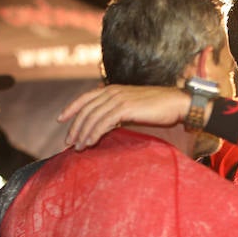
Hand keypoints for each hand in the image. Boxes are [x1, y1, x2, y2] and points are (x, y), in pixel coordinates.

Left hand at [59, 85, 190, 149]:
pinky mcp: (125, 108)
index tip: (61, 120)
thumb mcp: (133, 107)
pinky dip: (94, 133)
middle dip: (74, 127)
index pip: (85, 98)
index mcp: (112, 89)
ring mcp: (118, 99)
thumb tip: (107, 125)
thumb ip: (119, 112)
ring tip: (77, 148)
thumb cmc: (159, 108)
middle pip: (85, 109)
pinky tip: (89, 143)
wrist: (176, 103)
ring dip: (82, 133)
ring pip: (92, 116)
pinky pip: (103, 122)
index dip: (71, 108)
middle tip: (68, 143)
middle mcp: (112, 91)